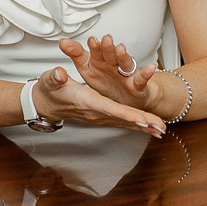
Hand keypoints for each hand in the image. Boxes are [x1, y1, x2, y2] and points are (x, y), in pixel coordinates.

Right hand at [31, 65, 165, 137]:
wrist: (45, 105)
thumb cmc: (49, 90)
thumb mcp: (50, 80)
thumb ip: (55, 77)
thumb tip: (59, 74)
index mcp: (87, 101)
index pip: (110, 108)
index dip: (126, 114)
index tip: (141, 119)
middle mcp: (96, 111)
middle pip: (123, 118)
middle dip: (143, 123)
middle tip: (161, 128)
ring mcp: (99, 116)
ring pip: (125, 122)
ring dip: (143, 127)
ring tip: (161, 131)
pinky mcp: (101, 116)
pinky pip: (121, 121)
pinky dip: (136, 125)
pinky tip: (148, 128)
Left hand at [59, 34, 156, 113]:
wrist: (126, 98)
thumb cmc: (107, 81)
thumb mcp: (88, 68)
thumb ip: (76, 54)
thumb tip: (62, 41)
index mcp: (99, 61)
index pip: (93, 52)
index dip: (91, 47)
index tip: (87, 41)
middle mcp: (113, 64)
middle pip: (109, 55)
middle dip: (107, 47)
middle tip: (105, 40)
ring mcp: (125, 74)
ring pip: (124, 63)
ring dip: (123, 56)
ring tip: (120, 49)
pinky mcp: (137, 85)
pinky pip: (142, 79)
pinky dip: (147, 73)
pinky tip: (151, 67)